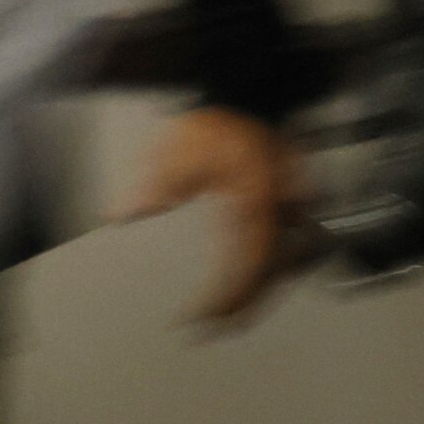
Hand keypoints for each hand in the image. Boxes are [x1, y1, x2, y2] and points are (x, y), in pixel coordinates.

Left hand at [117, 104, 313, 326]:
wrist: (245, 95)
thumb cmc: (216, 121)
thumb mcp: (178, 147)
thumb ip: (157, 183)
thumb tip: (128, 213)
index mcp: (258, 196)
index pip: (249, 262)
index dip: (227, 296)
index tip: (200, 316)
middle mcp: (284, 205)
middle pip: (275, 272)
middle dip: (245, 305)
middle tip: (213, 328)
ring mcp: (295, 205)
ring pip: (289, 264)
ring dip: (263, 293)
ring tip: (231, 316)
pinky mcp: (295, 204)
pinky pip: (291, 248)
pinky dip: (273, 272)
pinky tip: (255, 283)